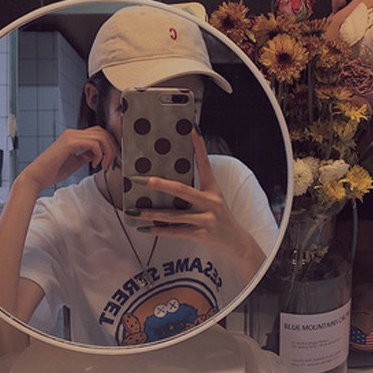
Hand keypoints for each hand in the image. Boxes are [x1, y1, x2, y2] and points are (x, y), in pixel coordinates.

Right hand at [18, 126, 118, 192]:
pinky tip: (94, 164)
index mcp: (73, 136)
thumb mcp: (75, 162)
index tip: (107, 161)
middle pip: (102, 132)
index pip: (98, 133)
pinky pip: (94, 144)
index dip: (108, 145)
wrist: (36, 177)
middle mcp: (72, 133)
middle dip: (111, 148)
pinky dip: (99, 154)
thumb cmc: (52, 172)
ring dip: (107, 152)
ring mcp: (71, 136)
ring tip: (102, 165)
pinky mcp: (69, 143)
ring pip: (101, 136)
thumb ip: (87, 155)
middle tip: (108, 164)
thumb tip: (99, 153)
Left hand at [134, 130, 262, 268]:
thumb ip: (195, 191)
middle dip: (158, 185)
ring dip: (152, 213)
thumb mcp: (213, 200)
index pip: (205, 163)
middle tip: (140, 180)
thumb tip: (167, 182)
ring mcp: (207, 219)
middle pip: (181, 190)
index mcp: (213, 189)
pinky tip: (146, 229)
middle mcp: (211, 202)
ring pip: (175, 215)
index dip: (198, 145)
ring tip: (134, 210)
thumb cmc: (220, 218)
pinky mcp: (202, 235)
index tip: (191, 129)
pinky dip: (160, 231)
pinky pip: (177, 232)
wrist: (237, 243)